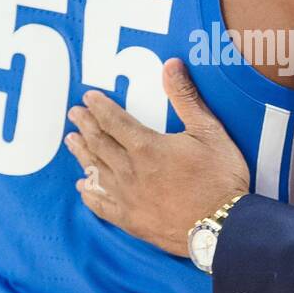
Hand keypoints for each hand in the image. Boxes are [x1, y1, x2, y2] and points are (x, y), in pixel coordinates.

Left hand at [65, 59, 250, 256]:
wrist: (222, 227)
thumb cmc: (219, 178)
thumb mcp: (209, 131)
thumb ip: (186, 97)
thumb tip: (171, 65)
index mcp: (146, 147)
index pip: (113, 121)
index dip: (99, 107)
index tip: (87, 98)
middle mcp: (129, 171)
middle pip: (99, 143)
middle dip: (85, 126)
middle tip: (73, 114)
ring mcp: (127, 198)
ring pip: (95, 171)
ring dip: (82, 154)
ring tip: (71, 142)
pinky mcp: (131, 221)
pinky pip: (101, 205)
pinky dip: (89, 194)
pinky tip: (82, 188)